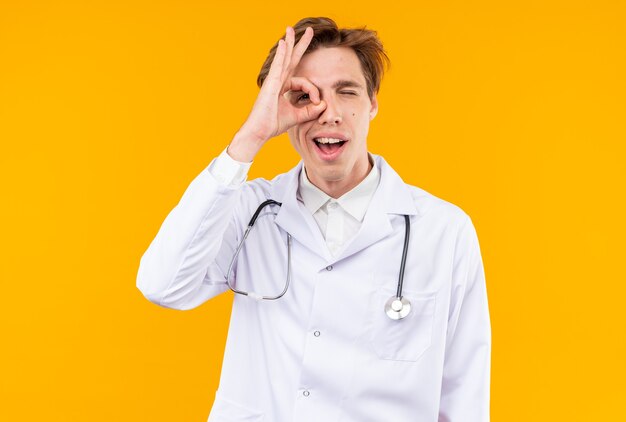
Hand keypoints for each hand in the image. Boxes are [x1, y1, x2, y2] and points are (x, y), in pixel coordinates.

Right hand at [228, 26, 326, 161]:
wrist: (259, 131)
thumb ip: (310, 110)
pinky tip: (284, 43)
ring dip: (289, 43)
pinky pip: (278, 66)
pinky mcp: (270, 84)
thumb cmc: (273, 124)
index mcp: (283, 87)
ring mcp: (273, 81)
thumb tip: (324, 104)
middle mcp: (278, 81)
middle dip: (300, 45)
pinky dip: (281, 55)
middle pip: (291, 59)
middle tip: (310, 31)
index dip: (313, 90)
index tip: (318, 102)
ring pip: (284, 59)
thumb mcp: (297, 116)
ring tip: (291, 29)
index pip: (303, 82)